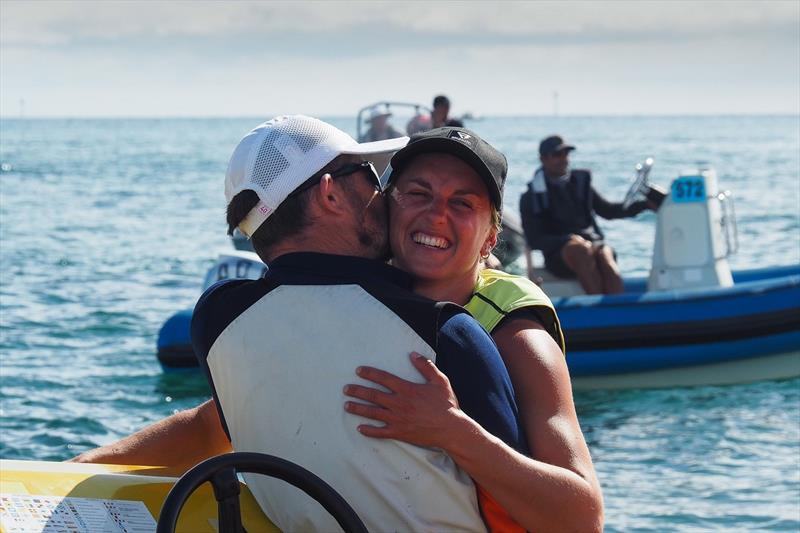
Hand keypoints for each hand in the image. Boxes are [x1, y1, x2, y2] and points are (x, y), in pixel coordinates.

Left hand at [343, 352, 465, 448]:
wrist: (451, 429)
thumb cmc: (446, 404)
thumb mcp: (440, 381)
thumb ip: (426, 366)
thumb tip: (413, 354)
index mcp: (407, 389)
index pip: (384, 378)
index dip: (370, 374)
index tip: (358, 371)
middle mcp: (399, 403)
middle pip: (373, 395)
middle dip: (358, 391)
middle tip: (346, 389)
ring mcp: (398, 419)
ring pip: (373, 413)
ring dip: (358, 409)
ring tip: (346, 406)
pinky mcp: (400, 433)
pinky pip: (380, 432)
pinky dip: (369, 431)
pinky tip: (360, 428)